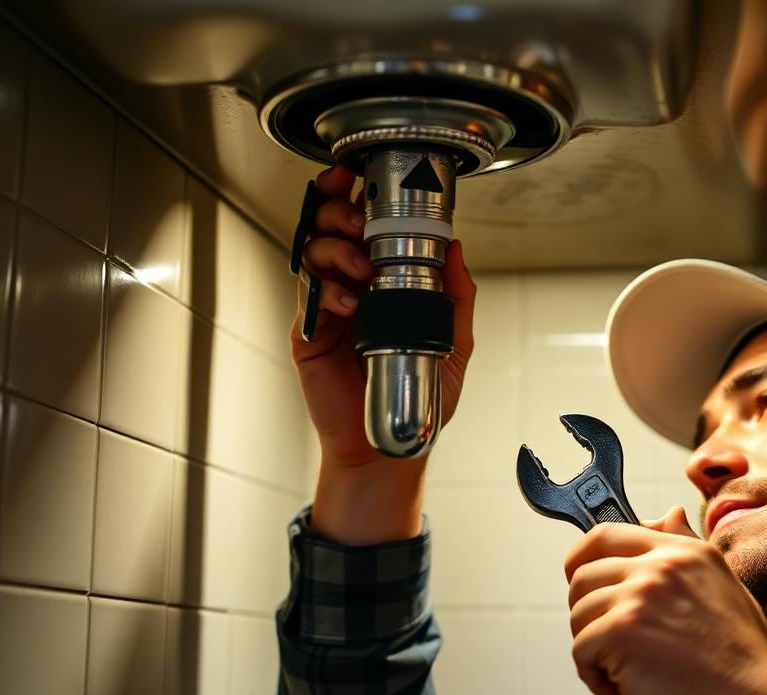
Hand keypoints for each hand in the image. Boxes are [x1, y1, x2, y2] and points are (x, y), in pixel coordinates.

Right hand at [290, 164, 476, 473]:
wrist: (389, 445)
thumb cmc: (419, 396)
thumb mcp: (454, 343)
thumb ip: (457, 297)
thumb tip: (457, 249)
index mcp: (383, 279)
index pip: (364, 223)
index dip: (356, 194)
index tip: (359, 176)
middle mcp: (351, 285)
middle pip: (329, 225)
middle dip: (339, 210)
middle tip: (356, 221)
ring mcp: (328, 307)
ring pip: (313, 252)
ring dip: (335, 247)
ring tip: (358, 266)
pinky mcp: (310, 333)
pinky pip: (309, 297)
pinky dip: (329, 292)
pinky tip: (350, 304)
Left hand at [564, 507, 766, 694]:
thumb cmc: (744, 668)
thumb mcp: (727, 592)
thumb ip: (689, 558)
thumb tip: (669, 514)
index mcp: (686, 553)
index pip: (609, 534)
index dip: (582, 558)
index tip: (580, 581)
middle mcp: (662, 566)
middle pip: (584, 575)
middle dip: (587, 613)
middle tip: (612, 646)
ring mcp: (640, 597)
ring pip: (579, 614)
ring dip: (594, 650)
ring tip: (629, 675)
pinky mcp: (621, 633)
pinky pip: (581, 650)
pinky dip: (595, 677)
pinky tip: (626, 692)